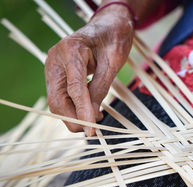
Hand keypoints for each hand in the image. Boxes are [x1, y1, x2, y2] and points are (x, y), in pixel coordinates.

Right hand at [45, 5, 133, 135]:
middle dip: (73, 118)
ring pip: (57, 101)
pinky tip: (90, 111)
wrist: (108, 25)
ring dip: (74, 115)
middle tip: (92, 130)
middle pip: (57, 99)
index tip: (91, 130)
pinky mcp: (58, 74)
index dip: (82, 111)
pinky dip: (74, 107)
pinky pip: (62, 96)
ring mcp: (54, 67)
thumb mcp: (113, 62)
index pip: (74, 88)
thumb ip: (101, 87)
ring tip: (96, 120)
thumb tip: (92, 115)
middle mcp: (56, 59)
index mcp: (71, 50)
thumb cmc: (113, 38)